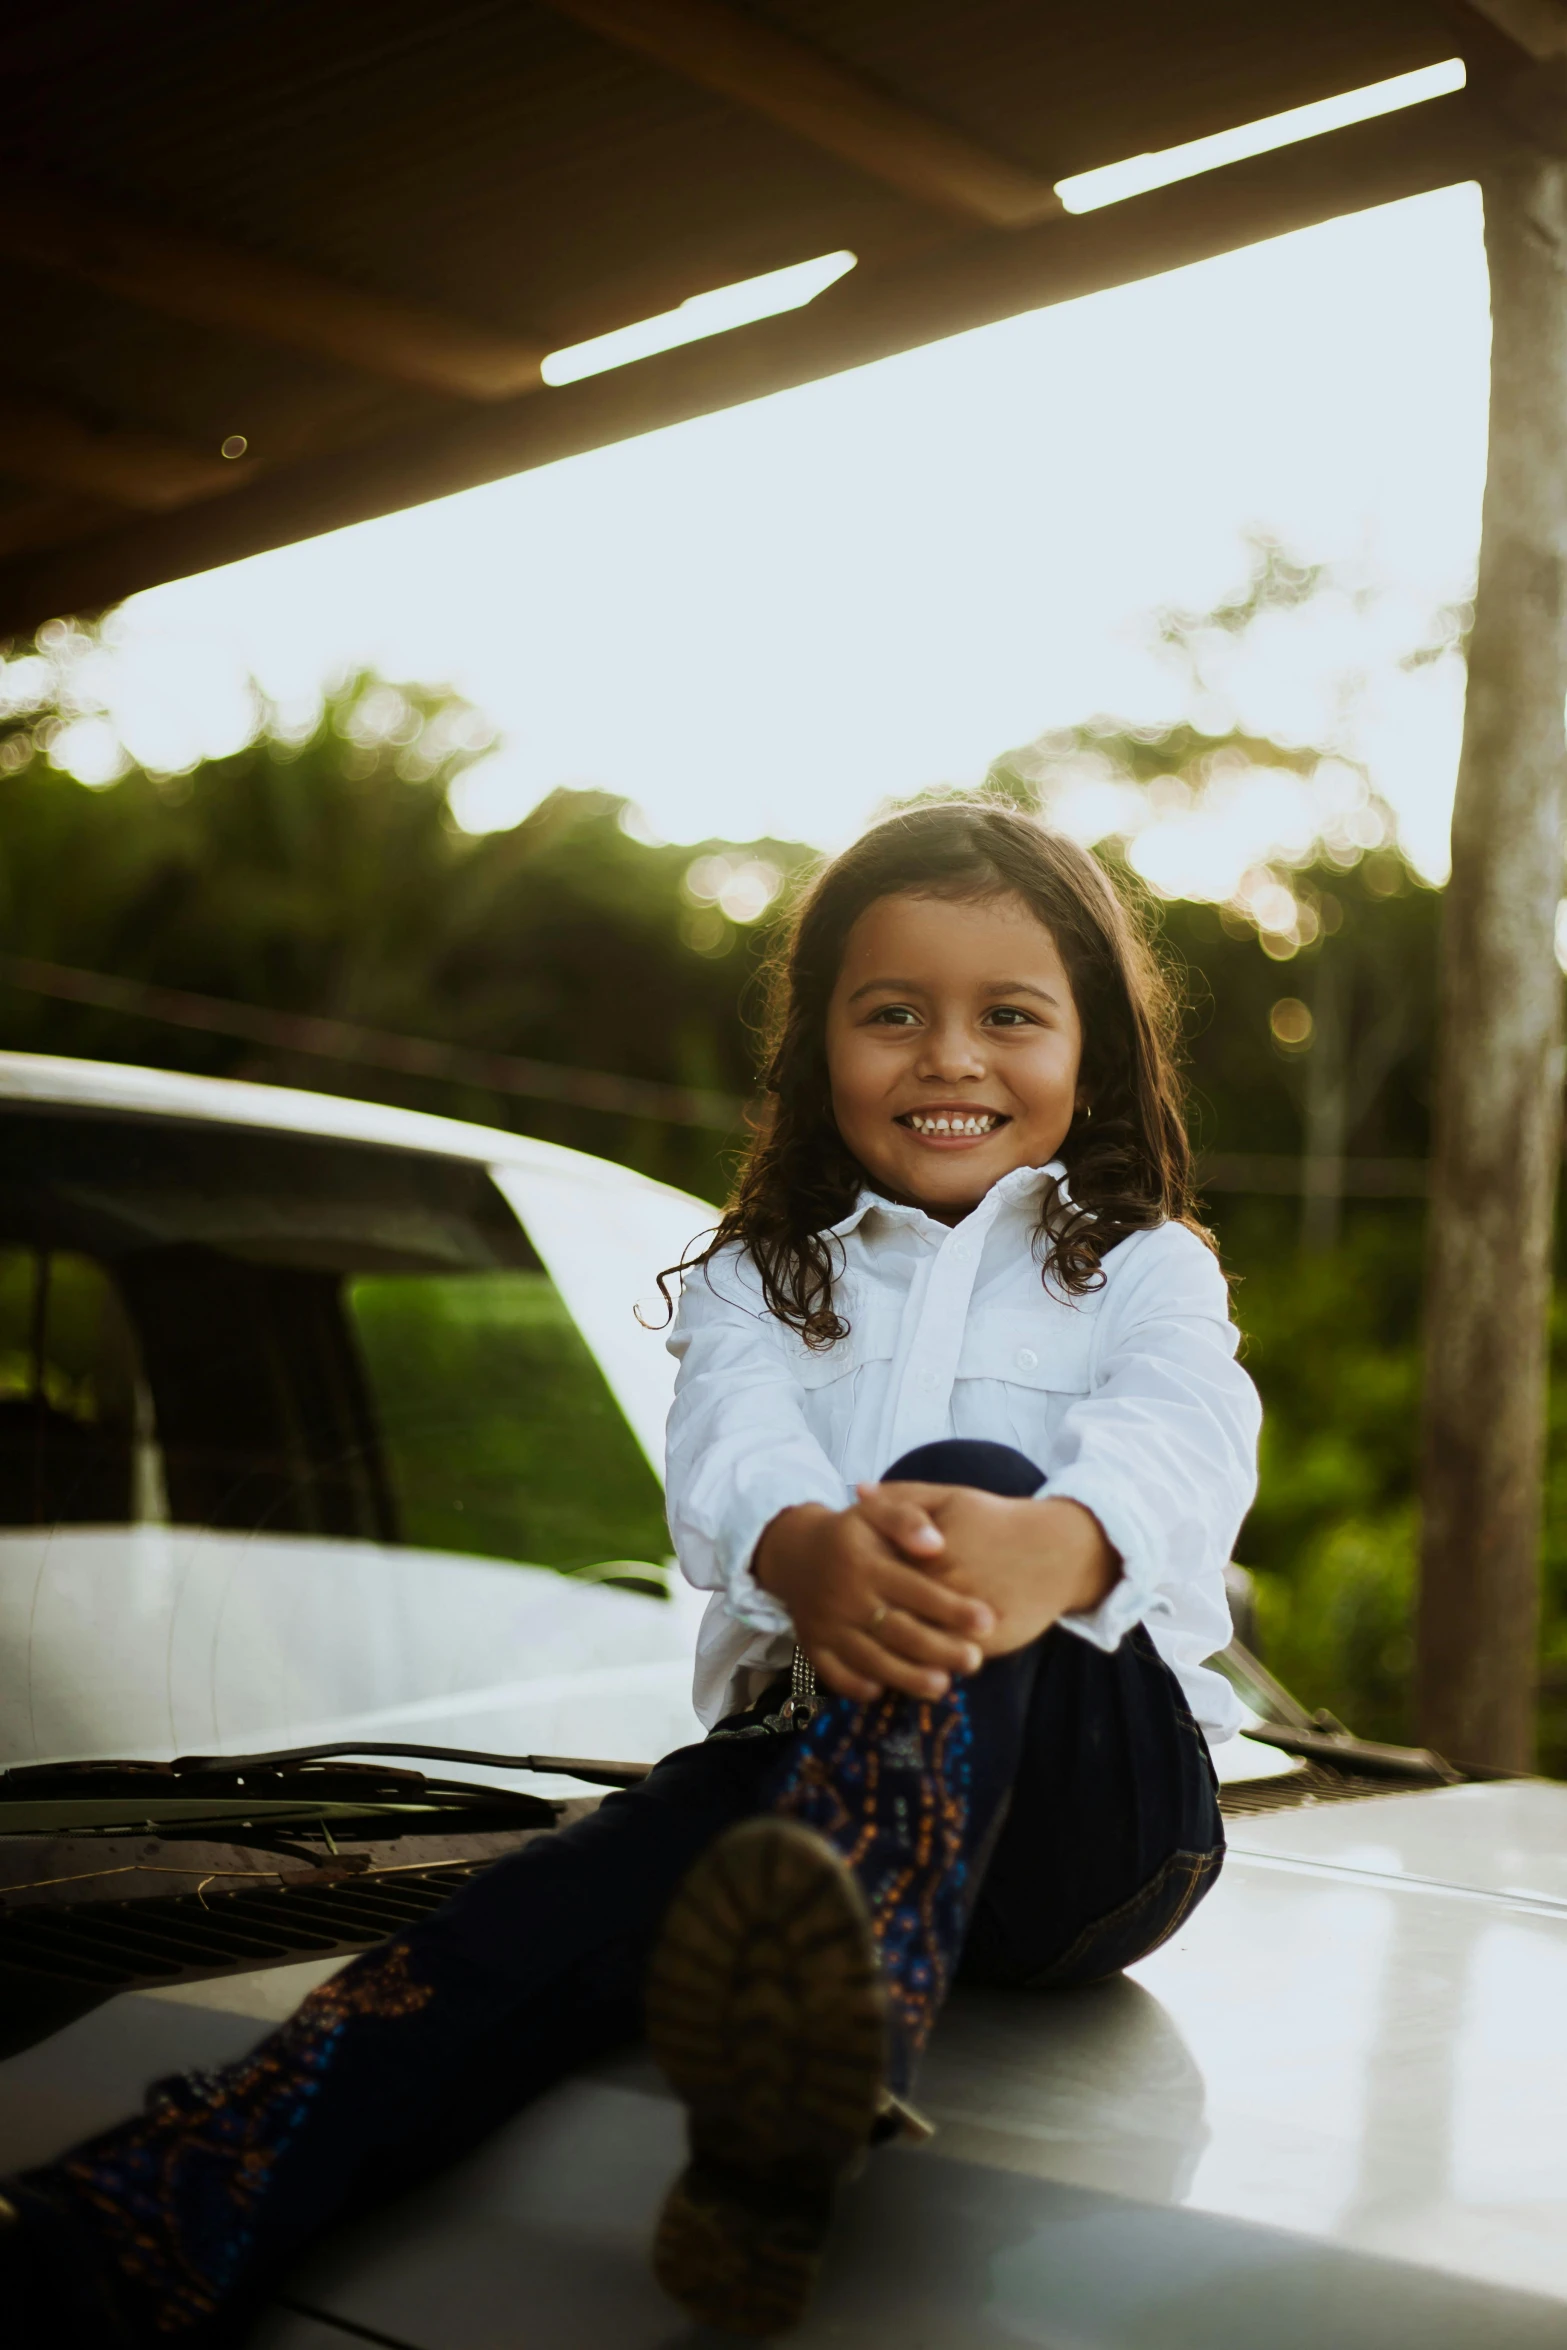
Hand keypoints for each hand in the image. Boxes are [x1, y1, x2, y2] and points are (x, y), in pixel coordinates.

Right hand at [753, 1499, 995, 1702]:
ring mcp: (827, 1626)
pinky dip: (855, 1686)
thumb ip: (906, 1520)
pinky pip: (833, 1673)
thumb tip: (937, 1544)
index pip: (915, 1590)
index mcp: (865, 1564)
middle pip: (897, 1630)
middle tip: (974, 1661)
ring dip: (905, 1676)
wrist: (794, 1552)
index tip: (988, 1621)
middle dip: (938, 1649)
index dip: (952, 1608)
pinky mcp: (814, 1647)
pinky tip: (883, 1691)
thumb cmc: (851, 1533)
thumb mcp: (875, 1512)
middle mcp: (845, 1598)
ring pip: (869, 1658)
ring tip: (942, 1686)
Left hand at [868, 1483, 1119, 1657]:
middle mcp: (946, 1584)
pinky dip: (928, 1663)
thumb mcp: (952, 1499)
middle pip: (892, 1610)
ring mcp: (966, 1616)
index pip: (877, 1573)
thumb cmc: (999, 1522)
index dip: (858, 1583)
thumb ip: (903, 1498)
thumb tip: (857, 1492)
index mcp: (929, 1550)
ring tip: (878, 1651)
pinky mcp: (988, 1642)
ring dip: (895, 1649)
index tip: (845, 1587)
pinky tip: (912, 1663)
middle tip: (854, 1624)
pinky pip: (947, 1658)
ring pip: (917, 1641)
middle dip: (870, 1620)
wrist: (1058, 1550)